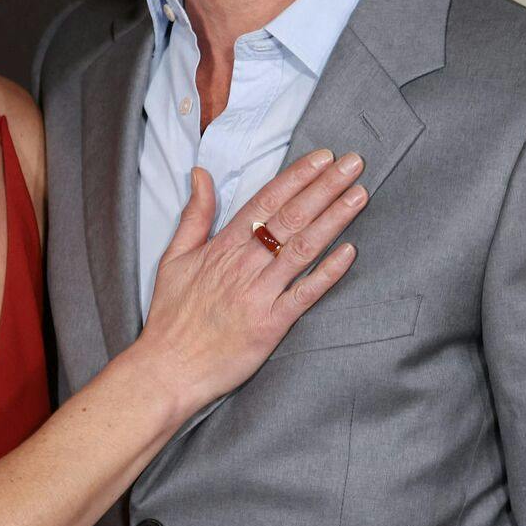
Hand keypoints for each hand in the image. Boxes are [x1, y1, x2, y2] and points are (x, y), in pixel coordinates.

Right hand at [137, 151, 366, 411]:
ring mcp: (259, 294)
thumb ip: (194, 215)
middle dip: (324, 187)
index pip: (266, 201)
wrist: (168, 368)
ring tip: (358, 195)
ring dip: (333, 219)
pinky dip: (327, 273)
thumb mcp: (173, 258)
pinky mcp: (270, 325)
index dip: (297, 177)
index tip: (323, 158)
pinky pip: (304, 294)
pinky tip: (350, 252)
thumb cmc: (171, 317)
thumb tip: (200, 174)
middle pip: (291, 217)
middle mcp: (243, 264)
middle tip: (353, 164)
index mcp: (222, 246)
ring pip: (302, 248)